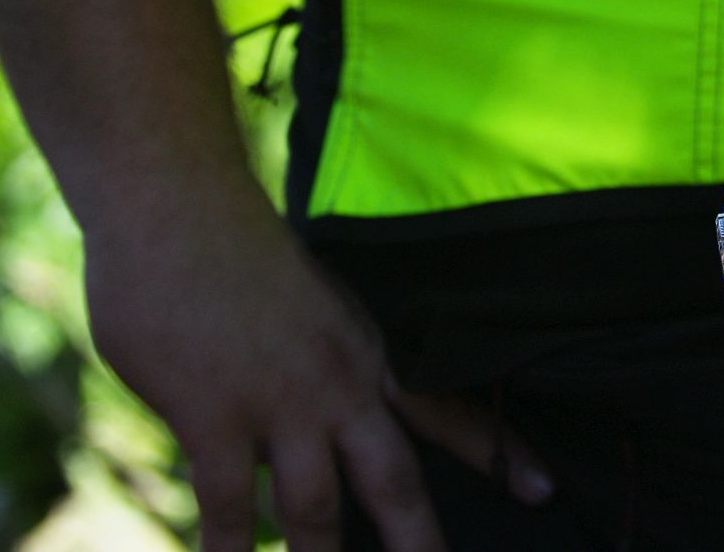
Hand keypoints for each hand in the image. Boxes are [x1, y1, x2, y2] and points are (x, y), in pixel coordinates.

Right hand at [86, 194, 555, 551]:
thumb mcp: (313, 300)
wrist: (179, 204)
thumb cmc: (237, 250)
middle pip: (394, 477)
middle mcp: (336, 383)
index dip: (495, 451)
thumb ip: (328, 362)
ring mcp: (278, 404)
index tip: (543, 490)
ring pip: (316, 509)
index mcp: (365, 350)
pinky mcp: (215, 417)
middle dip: (421, 538)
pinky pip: (226, 507)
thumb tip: (332, 413)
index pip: (446, 407)